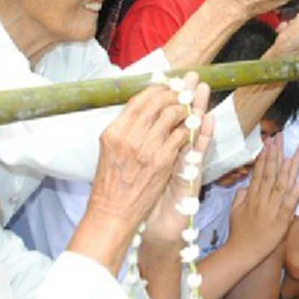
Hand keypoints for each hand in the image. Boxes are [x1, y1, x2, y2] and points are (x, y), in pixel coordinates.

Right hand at [86, 73, 208, 229]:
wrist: (113, 212)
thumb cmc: (110, 182)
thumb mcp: (109, 149)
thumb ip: (125, 128)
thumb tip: (143, 107)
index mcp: (114, 131)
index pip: (139, 99)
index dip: (157, 89)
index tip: (167, 86)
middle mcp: (129, 136)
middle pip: (158, 102)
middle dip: (174, 94)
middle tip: (183, 93)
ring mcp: (148, 148)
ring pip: (173, 115)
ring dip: (184, 109)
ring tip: (188, 109)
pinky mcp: (164, 160)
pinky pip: (181, 135)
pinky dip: (188, 129)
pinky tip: (189, 129)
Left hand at [142, 77, 214, 248]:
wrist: (149, 233)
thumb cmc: (142, 203)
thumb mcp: (139, 171)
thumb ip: (142, 149)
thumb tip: (131, 125)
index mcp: (162, 150)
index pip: (167, 120)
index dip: (170, 100)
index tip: (171, 79)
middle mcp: (176, 156)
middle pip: (183, 121)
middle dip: (187, 98)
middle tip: (193, 77)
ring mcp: (185, 167)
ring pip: (193, 134)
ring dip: (199, 110)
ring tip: (203, 90)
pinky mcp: (191, 180)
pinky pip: (197, 156)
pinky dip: (204, 138)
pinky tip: (208, 121)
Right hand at [228, 137, 298, 258]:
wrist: (242, 252)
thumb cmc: (238, 233)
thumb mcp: (234, 211)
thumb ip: (240, 196)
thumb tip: (246, 184)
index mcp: (251, 196)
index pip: (259, 171)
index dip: (265, 155)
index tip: (270, 141)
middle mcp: (262, 199)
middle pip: (271, 172)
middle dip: (277, 153)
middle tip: (282, 136)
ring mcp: (272, 208)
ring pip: (283, 182)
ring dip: (291, 165)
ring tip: (298, 149)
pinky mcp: (282, 219)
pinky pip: (292, 200)